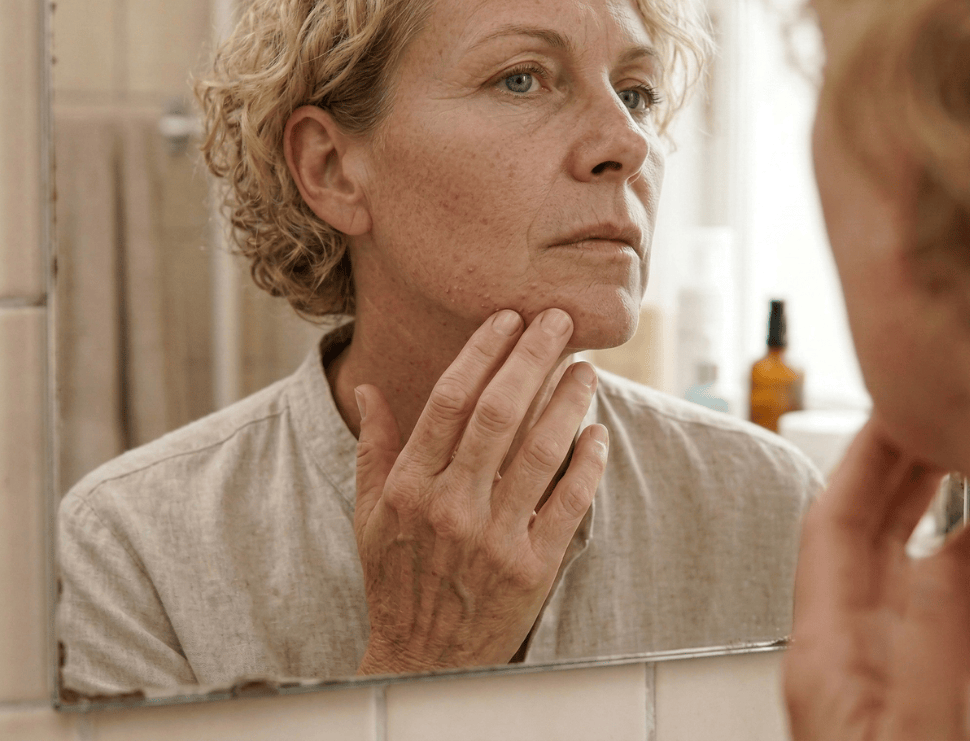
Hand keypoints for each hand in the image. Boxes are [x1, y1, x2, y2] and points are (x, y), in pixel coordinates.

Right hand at [352, 308, 607, 674]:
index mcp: (411, 486)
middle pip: (499, 412)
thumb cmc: (396, 576)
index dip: (481, 351)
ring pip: (540, 449)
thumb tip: (366, 387)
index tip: (506, 318)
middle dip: (532, 357)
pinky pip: (569, 503)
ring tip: (585, 366)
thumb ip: (374, 446)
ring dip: (567, 400)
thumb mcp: (369, 513)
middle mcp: (451, 507)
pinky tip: (597, 431)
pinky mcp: (533, 567)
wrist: (423, 659)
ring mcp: (494, 538)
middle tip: (558, 320)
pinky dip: (588, 463)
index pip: (449, 400)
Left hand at [785, 419, 969, 739]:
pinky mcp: (947, 709)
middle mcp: (859, 654)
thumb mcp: (911, 737)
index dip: (859, 464)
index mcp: (826, 654)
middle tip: (944, 426)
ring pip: (935, 582)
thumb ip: (925, 651)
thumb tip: (936, 565)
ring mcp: (903, 679)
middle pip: (879, 539)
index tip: (890, 413)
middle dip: (910, 478)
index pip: (831, 527)